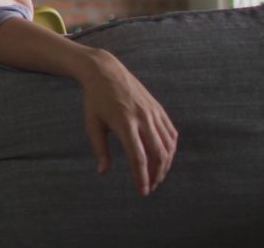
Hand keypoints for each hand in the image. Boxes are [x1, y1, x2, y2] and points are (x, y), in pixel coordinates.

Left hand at [79, 51, 178, 195]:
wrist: (106, 72)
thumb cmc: (95, 99)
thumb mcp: (92, 124)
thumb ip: (99, 149)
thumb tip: (103, 172)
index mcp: (125, 123)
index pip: (138, 157)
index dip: (142, 177)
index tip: (143, 191)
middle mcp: (143, 118)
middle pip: (158, 154)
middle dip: (156, 174)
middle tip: (151, 186)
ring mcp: (153, 112)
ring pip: (168, 145)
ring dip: (166, 164)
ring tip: (157, 175)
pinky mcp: (158, 108)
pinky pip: (171, 132)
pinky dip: (171, 148)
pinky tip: (164, 157)